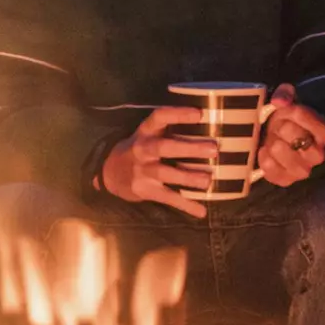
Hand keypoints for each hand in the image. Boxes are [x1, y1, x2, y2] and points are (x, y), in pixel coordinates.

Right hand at [99, 106, 217, 219]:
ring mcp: (142, 171)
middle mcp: (142, 149)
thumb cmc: (141, 148)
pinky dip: (185, 205)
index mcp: (146, 131)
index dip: (178, 114)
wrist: (110, 172)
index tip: (199, 114)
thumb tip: (210, 124)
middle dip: (189, 148)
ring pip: (166, 174)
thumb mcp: (149, 133)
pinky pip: (167, 198)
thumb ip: (170, 128)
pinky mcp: (144, 191)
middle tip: (213, 149)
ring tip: (208, 180)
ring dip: (188, 177)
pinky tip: (201, 211)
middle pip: (164, 147)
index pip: (160, 117)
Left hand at [256, 85, 324, 187]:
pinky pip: (273, 172)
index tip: (286, 108)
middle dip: (283, 128)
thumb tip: (279, 100)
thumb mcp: (290, 99)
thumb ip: (285, 93)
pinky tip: (265, 149)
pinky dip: (265, 159)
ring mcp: (303, 170)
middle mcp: (317, 154)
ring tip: (272, 138)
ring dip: (275, 144)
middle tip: (278, 124)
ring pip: (287, 158)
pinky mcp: (286, 180)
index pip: (313, 122)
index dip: (295, 113)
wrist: (286, 137)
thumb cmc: (289, 118)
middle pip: (300, 141)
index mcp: (323, 133)